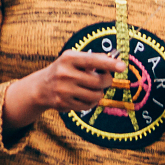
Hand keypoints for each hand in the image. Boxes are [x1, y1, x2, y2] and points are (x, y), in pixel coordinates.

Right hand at [3, 49, 125, 127]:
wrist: (41, 87)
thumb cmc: (65, 70)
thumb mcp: (74, 60)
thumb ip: (94, 60)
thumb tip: (117, 61)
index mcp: (68, 58)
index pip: (92, 60)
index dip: (109, 64)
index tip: (122, 66)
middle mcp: (64, 73)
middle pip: (100, 81)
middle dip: (107, 81)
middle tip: (103, 79)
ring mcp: (63, 89)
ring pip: (97, 95)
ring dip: (99, 93)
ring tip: (90, 88)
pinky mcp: (63, 103)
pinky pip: (89, 105)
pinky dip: (90, 102)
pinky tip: (82, 96)